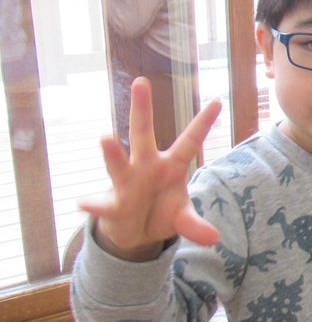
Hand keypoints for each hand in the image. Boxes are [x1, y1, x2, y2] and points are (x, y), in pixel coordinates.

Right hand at [77, 77, 221, 260]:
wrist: (136, 231)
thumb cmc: (162, 212)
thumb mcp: (182, 218)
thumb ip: (195, 225)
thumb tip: (213, 238)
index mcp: (171, 165)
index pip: (189, 141)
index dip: (203, 124)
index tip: (218, 101)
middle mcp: (147, 166)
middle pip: (143, 134)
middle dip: (142, 110)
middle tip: (140, 82)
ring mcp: (127, 183)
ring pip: (119, 164)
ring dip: (113, 153)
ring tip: (106, 137)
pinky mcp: (113, 204)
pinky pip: (102, 204)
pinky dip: (93, 204)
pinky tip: (83, 203)